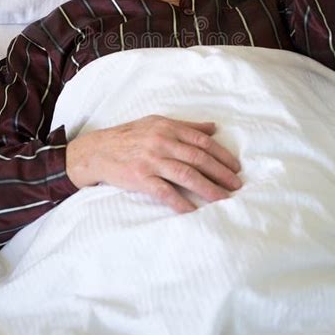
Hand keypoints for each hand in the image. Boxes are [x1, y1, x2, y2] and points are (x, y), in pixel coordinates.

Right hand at [66, 114, 241, 212]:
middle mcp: (162, 142)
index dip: (222, 155)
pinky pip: (164, 192)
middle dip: (221, 173)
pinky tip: (193, 210)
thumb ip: (186, 127)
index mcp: (168, 128)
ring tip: (223, 199)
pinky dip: (180, 202)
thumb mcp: (157, 123)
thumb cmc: (130, 136)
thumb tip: (213, 128)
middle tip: (236, 186)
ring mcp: (151, 161)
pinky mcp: (140, 178)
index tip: (236, 168)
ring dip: (208, 188)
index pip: (202, 142)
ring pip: (186, 175)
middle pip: (198, 158)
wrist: (98, 151)